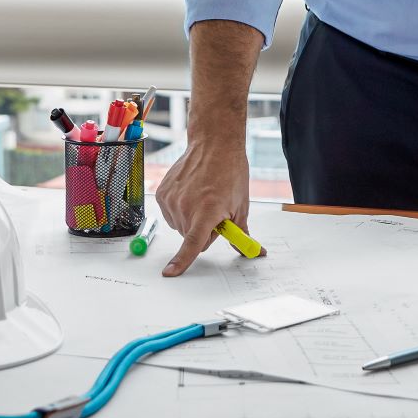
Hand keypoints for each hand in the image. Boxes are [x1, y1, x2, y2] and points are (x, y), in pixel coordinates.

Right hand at [154, 135, 262, 276]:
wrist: (214, 144)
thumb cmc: (231, 171)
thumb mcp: (241, 205)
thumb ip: (242, 233)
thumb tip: (254, 251)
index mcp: (208, 211)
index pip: (193, 243)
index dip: (182, 260)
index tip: (171, 272)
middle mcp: (186, 206)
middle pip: (192, 238)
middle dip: (204, 230)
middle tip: (215, 210)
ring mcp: (172, 200)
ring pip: (181, 226)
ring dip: (192, 220)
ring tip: (204, 198)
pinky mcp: (162, 193)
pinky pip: (171, 214)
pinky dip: (182, 209)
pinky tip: (192, 193)